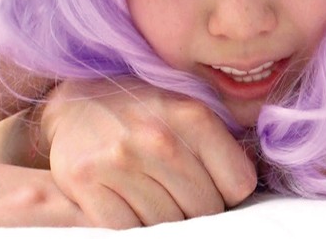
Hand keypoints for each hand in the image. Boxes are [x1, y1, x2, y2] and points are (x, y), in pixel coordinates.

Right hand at [39, 77, 256, 228]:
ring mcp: (119, 160)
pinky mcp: (84, 181)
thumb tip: (249, 187)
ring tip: (150, 191)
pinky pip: (125, 229)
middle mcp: (158, 138)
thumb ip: (223, 144)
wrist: (77, 100)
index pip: (239, 185)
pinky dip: (130, 224)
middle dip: (196, 208)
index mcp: (192, 116)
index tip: (213, 183)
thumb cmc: (145, 110)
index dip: (229, 192)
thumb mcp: (190, 109)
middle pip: (204, 209)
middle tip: (177, 189)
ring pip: (166, 223)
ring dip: (162, 217)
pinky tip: (126, 200)